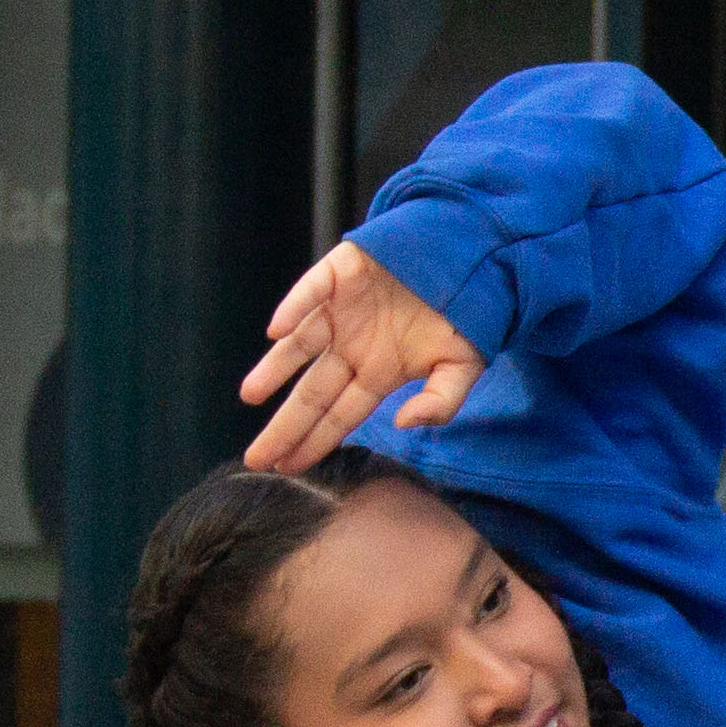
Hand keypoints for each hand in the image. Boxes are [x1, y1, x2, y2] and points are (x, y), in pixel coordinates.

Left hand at [240, 238, 484, 470]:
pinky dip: (294, 308)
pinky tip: (276, 332)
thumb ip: (441, 403)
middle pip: (312, 393)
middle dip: (284, 427)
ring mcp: (343, 311)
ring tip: (250, 396)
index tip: (288, 467)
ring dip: (273, 370)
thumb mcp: (465, 368)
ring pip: (298, 346)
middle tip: (255, 459)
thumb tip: (402, 424)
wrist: (476, 259)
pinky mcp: (341, 271)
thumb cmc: (470, 315)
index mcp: (378, 373)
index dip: (313, 441)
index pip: (339, 415)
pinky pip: (311, 291)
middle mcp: (353, 347)